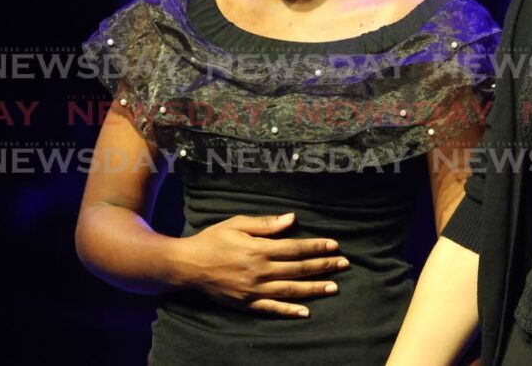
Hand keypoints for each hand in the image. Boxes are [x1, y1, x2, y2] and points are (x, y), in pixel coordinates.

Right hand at [173, 212, 349, 317]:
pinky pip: (272, 308)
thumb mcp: (237, 223)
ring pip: (290, 290)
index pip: (295, 248)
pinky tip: (306, 311)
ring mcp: (254, 290)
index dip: (316, 246)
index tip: (334, 245)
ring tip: (334, 287)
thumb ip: (266, 224)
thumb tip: (292, 219)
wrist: (187, 266)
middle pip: (298, 269)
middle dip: (323, 266)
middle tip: (344, 264)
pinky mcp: (247, 303)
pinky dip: (289, 310)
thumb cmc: (212, 240)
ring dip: (314, 288)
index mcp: (259, 249)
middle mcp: (260, 271)